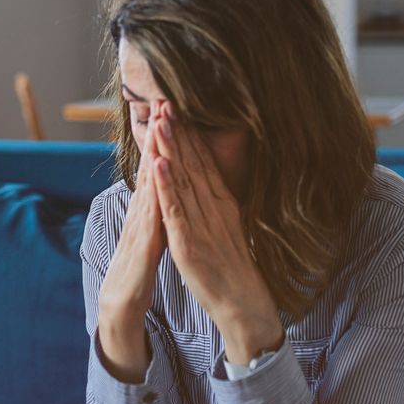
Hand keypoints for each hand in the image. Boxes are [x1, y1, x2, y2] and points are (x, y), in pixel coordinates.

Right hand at [98, 99, 167, 323]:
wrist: (123, 295)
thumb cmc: (141, 261)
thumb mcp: (154, 224)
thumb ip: (158, 201)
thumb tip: (165, 178)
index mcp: (150, 202)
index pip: (158, 162)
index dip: (164, 134)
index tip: (172, 106)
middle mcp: (143, 206)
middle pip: (151, 163)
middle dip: (157, 132)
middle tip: (163, 100)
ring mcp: (141, 222)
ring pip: (149, 182)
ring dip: (154, 153)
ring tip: (159, 124)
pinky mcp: (143, 241)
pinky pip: (151, 213)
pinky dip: (154, 191)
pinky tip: (158, 173)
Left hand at [152, 102, 283, 364]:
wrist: (243, 304)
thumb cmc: (233, 269)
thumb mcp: (226, 227)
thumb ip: (216, 203)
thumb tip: (207, 180)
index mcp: (221, 203)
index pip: (203, 161)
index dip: (190, 133)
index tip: (177, 106)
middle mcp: (213, 208)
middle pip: (194, 163)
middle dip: (179, 131)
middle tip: (166, 100)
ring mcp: (202, 224)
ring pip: (183, 181)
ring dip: (171, 150)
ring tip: (160, 121)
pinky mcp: (189, 243)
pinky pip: (176, 211)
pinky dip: (167, 187)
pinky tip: (159, 165)